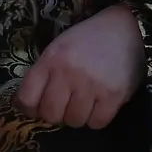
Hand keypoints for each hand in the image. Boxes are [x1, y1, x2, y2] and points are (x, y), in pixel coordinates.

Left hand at [16, 4, 145, 129]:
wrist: (125, 27)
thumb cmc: (87, 39)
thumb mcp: (58, 48)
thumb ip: (44, 74)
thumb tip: (31, 107)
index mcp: (51, 60)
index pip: (26, 98)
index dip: (30, 108)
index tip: (39, 106)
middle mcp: (68, 73)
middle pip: (50, 114)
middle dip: (56, 114)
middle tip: (65, 105)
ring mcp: (91, 85)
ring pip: (74, 121)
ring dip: (78, 116)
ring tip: (84, 102)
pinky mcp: (114, 95)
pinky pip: (97, 123)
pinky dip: (96, 118)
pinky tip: (99, 105)